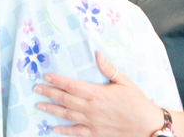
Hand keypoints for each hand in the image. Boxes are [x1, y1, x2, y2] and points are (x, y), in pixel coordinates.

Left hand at [33, 51, 161, 136]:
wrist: (147, 126)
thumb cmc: (137, 102)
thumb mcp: (124, 81)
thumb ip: (109, 68)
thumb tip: (97, 54)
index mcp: (97, 94)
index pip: (71, 85)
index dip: (57, 80)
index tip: (46, 76)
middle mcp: (91, 109)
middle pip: (65, 100)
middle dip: (49, 93)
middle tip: (36, 89)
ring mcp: (92, 123)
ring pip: (66, 115)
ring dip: (52, 110)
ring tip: (39, 105)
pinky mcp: (95, 134)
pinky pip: (75, 132)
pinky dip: (64, 130)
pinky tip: (54, 128)